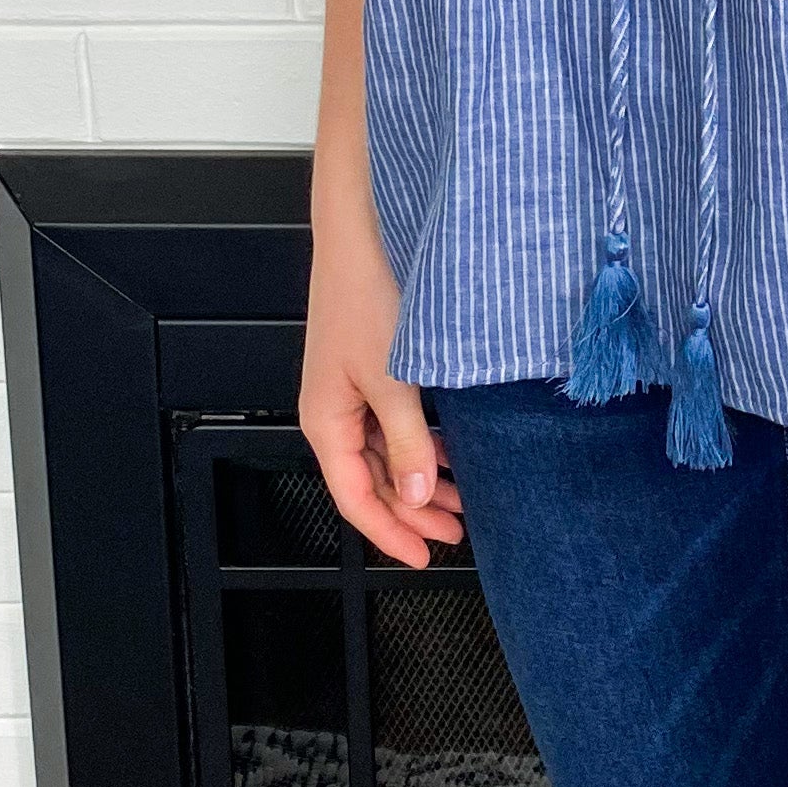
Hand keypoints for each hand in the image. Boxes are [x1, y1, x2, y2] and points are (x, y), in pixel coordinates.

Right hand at [300, 195, 460, 570]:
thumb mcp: (393, 376)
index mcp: (326, 420)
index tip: (424, 556)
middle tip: (456, 530)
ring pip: (386, 453)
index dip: (389, 533)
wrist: (363, 230)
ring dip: (420, 478)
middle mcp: (335, 410)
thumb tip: (416, 495)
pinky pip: (393, 423)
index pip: (355, 497)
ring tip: (460, 497)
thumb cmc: (367, 292)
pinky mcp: (372, 368)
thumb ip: (407, 439)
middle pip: (372, 480)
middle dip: (412, 511)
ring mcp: (352, 389)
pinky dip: (420, 444)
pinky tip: (448, 449)